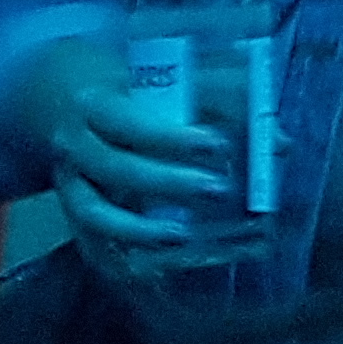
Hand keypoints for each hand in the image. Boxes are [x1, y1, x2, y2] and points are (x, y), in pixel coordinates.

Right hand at [21, 33, 225, 261]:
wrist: (63, 98)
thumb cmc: (133, 88)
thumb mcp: (168, 83)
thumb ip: (223, 104)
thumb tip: (279, 143)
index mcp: (98, 103)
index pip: (130, 121)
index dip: (173, 137)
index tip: (220, 146)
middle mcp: (74, 143)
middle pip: (115, 167)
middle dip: (167, 182)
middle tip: (218, 190)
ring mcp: (66, 180)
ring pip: (92, 210)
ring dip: (137, 227)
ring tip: (182, 235)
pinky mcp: (68, 208)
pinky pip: (86, 238)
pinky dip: (118, 250)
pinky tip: (154, 260)